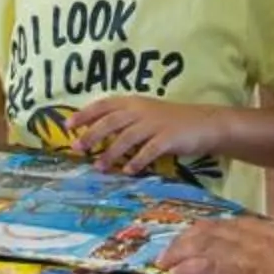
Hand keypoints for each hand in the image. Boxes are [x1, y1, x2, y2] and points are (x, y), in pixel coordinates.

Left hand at [64, 95, 213, 175]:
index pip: (105, 104)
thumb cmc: (171, 121)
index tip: (68, 125)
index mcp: (134, 102)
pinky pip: (150, 150)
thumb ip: (124, 121)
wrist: (205, 123)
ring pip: (127, 137)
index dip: (85, 113)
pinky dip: (138, 160)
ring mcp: (156, 124)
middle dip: (93, 134)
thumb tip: (95, 135)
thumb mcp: (146, 114)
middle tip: (78, 148)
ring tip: (100, 167)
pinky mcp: (169, 138)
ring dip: (112, 153)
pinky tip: (129, 171)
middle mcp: (142, 110)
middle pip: (112, 121)